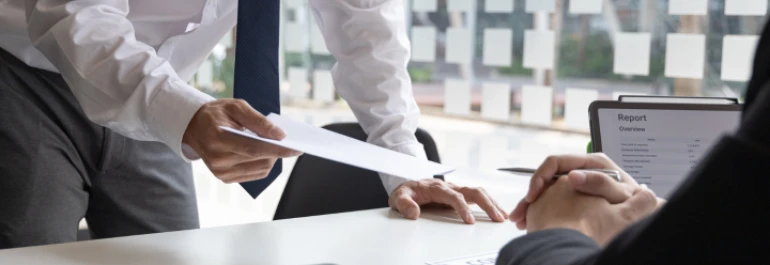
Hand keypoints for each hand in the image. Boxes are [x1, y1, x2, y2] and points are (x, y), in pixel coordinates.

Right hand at [183, 99, 301, 183]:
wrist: (194, 127)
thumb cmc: (217, 114)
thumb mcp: (236, 107)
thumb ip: (258, 121)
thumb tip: (280, 135)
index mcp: (218, 139)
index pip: (253, 148)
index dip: (277, 149)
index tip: (296, 148)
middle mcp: (218, 160)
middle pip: (259, 159)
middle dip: (276, 150)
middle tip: (282, 138)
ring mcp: (221, 172)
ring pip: (260, 169)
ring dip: (271, 157)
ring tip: (268, 143)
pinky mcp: (225, 178)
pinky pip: (255, 174)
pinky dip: (264, 163)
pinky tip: (261, 152)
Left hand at [388, 179, 506, 223]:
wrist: (407, 184)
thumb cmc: (405, 192)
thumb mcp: (398, 197)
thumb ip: (404, 204)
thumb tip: (414, 213)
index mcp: (436, 187)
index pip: (454, 196)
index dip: (463, 208)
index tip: (470, 221)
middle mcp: (450, 187)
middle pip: (473, 191)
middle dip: (487, 204)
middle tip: (497, 218)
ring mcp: (456, 190)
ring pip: (478, 192)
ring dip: (492, 203)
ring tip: (503, 216)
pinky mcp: (459, 194)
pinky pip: (477, 196)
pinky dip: (490, 203)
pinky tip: (497, 212)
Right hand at [525, 176, 658, 245]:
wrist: (644, 213)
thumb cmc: (635, 203)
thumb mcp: (620, 193)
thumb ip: (600, 183)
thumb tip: (573, 175)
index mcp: (590, 163)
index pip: (555, 162)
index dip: (540, 177)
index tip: (533, 196)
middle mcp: (581, 170)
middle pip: (546, 177)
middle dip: (530, 195)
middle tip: (520, 212)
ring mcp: (576, 182)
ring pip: (545, 190)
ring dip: (530, 205)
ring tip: (520, 220)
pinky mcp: (573, 194)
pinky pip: (550, 200)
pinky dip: (539, 211)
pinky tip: (530, 222)